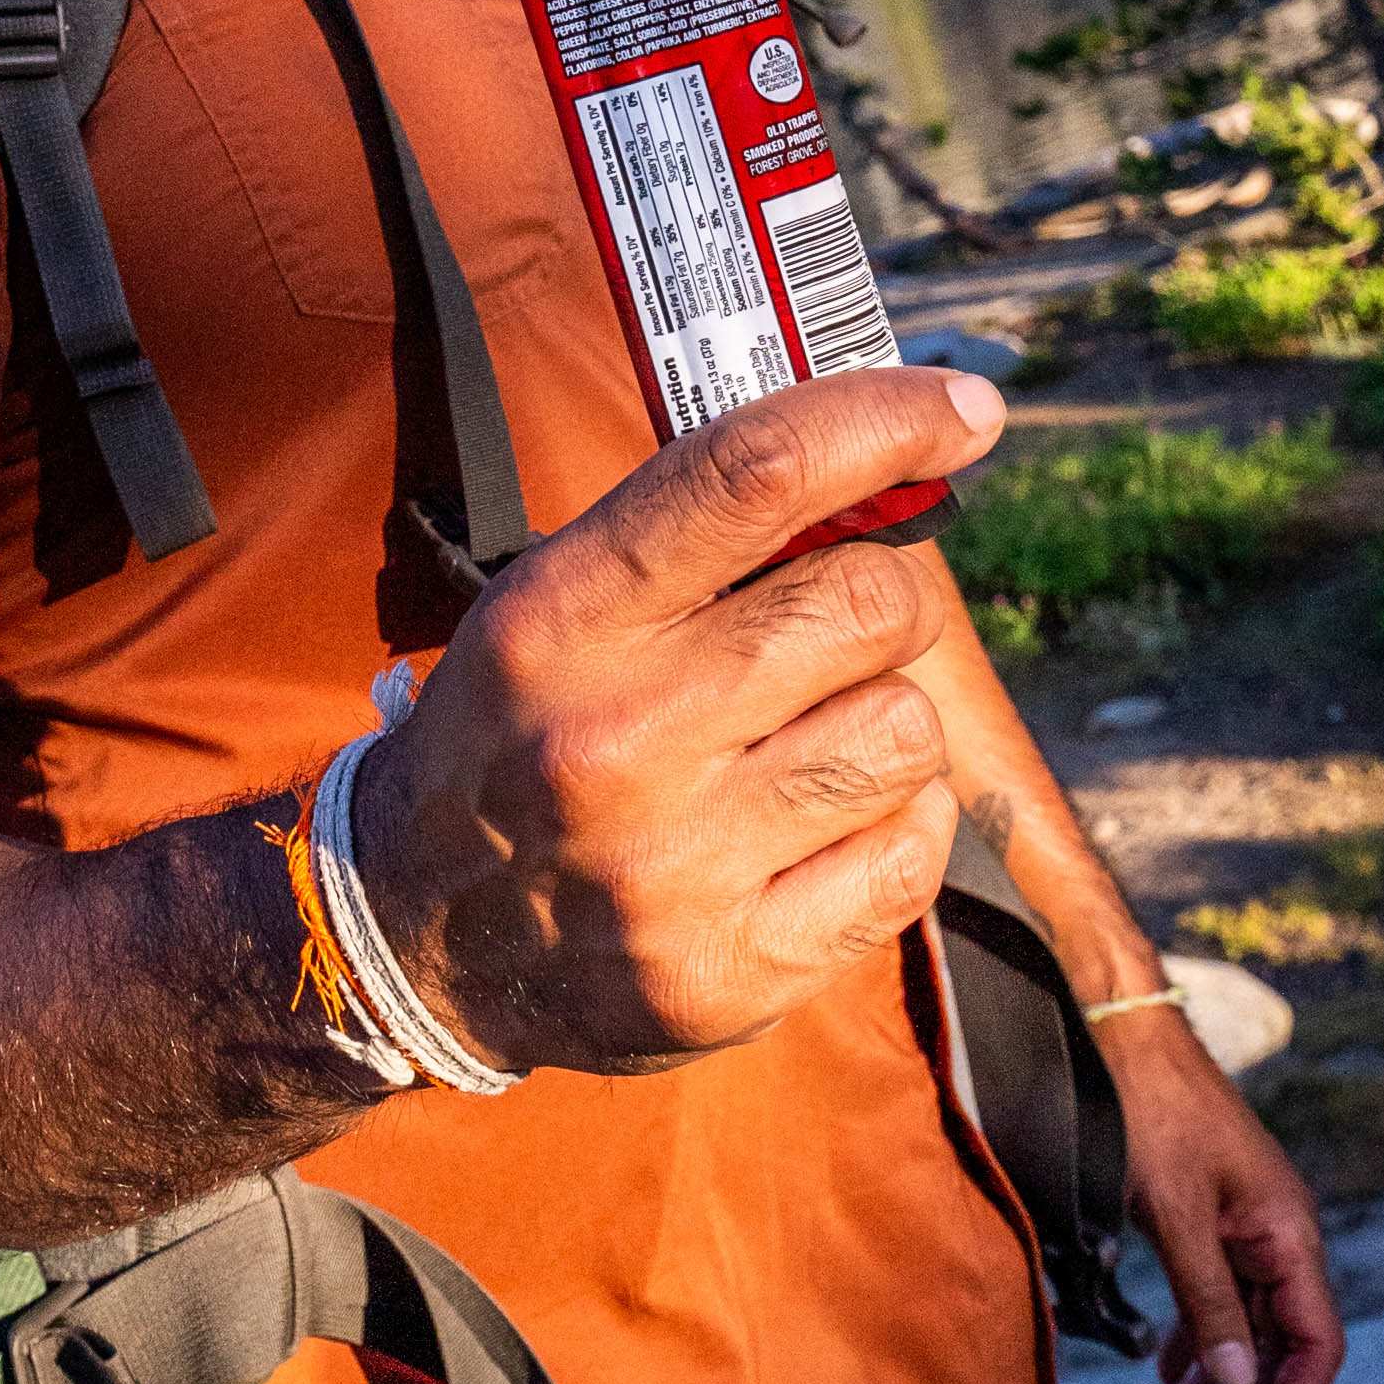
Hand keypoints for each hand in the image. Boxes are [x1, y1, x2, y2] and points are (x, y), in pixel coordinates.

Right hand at [354, 367, 1006, 1074]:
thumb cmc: (529, 725)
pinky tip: (821, 828)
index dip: (884, 420)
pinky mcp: (727, 974)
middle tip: (835, 632)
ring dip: (885, 721)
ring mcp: (672, 867)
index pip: (752, 474)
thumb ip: (700, 534)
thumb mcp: (559, 602)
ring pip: (907, 731)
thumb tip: (897, 455)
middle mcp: (612, 739)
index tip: (965, 408)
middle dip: (882, 602)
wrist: (419, 931)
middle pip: (867, 603)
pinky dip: (894, 829)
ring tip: (807, 742)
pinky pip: (910, 858)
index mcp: (561, 618)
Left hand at [1099, 1006, 1342, 1383]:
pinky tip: (1167, 1373)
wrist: (1119, 1033)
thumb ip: (1207, 1301)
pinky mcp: (1211, 1217)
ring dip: (1216, 1380)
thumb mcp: (1174, 1214)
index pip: (1317, 1343)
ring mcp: (1246, 1226)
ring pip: (1246, 1325)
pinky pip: (1218, 1294)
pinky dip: (1197, 1337)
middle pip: (1281, 1344)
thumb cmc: (1149, 1112)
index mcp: (1289, 1232)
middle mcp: (1279, 1234)